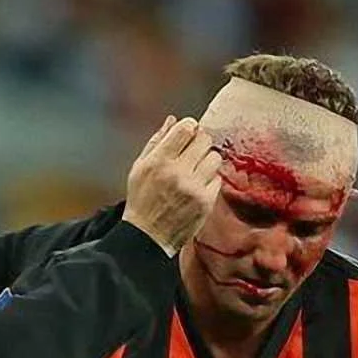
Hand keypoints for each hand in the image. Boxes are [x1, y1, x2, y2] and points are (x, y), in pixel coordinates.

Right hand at [123, 116, 221, 256]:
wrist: (147, 236)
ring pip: (215, 158)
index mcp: (159, 161)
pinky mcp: (205, 202)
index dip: (190, 126)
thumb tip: (173, 120)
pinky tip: (198, 186)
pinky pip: (217, 179)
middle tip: (194, 150)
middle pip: (204, 140)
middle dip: (200, 142)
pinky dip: (209, 180)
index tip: (189, 131)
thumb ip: (157, 142)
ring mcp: (194, 188)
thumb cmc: (141, 200)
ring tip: (196, 169)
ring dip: (207, 160)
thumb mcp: (140, 167)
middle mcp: (178, 172)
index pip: (186, 128)